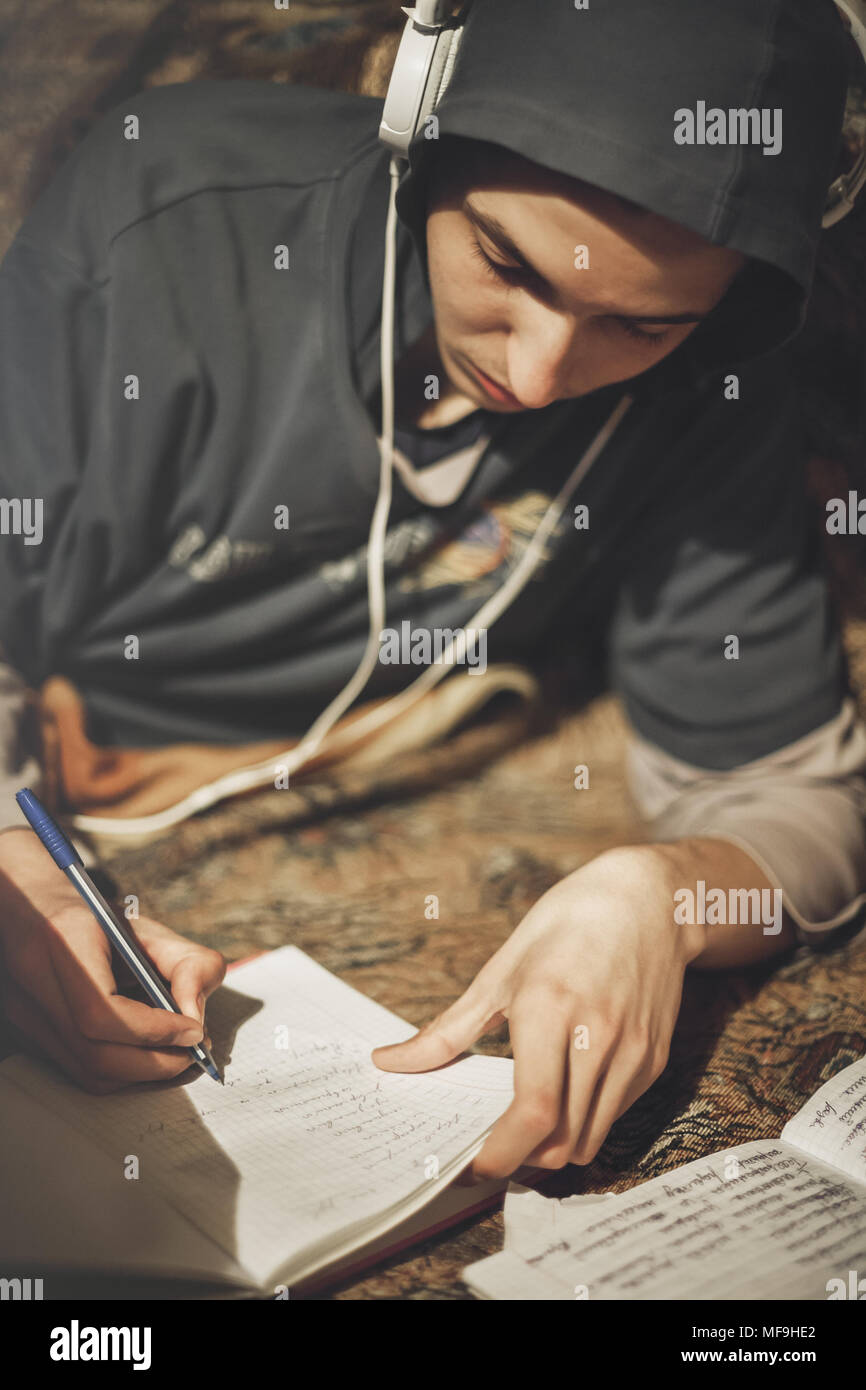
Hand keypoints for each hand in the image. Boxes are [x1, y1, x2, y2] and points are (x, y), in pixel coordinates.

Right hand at [0, 827, 225, 1091]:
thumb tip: (196, 1020)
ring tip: (181, 1055)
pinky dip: (124, 1073)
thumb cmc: (95, 918)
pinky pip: (80, 1071)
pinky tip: (151, 1055)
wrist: (33, 910)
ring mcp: (24, 1012)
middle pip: (94, 1052)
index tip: (194, 1031)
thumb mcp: (149, 927)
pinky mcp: (28, 1033)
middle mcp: (33, 979)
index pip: (101, 1010)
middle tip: (195, 1053)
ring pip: (88, 1071)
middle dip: (155, 1063)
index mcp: (64, 938)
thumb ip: (188, 963)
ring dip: (143, 1074)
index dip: (153, 1031)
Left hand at [372, 846, 704, 1177]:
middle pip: (559, 1140)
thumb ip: (447, 1030)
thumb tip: (389, 1063)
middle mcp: (596, 1036)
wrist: (648, 901)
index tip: (474, 1166)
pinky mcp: (653, 1059)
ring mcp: (631, 1051)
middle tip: (492, 1148)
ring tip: (525, 1126)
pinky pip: (613, 1115)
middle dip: (521, 1159)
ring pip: (588, 1139)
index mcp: (549, 1008)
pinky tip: (564, 1093)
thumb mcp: (500, 970)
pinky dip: (583, 1121)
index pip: (531, 1111)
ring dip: (553, 1148)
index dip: (501, 1153)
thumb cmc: (566, 926)